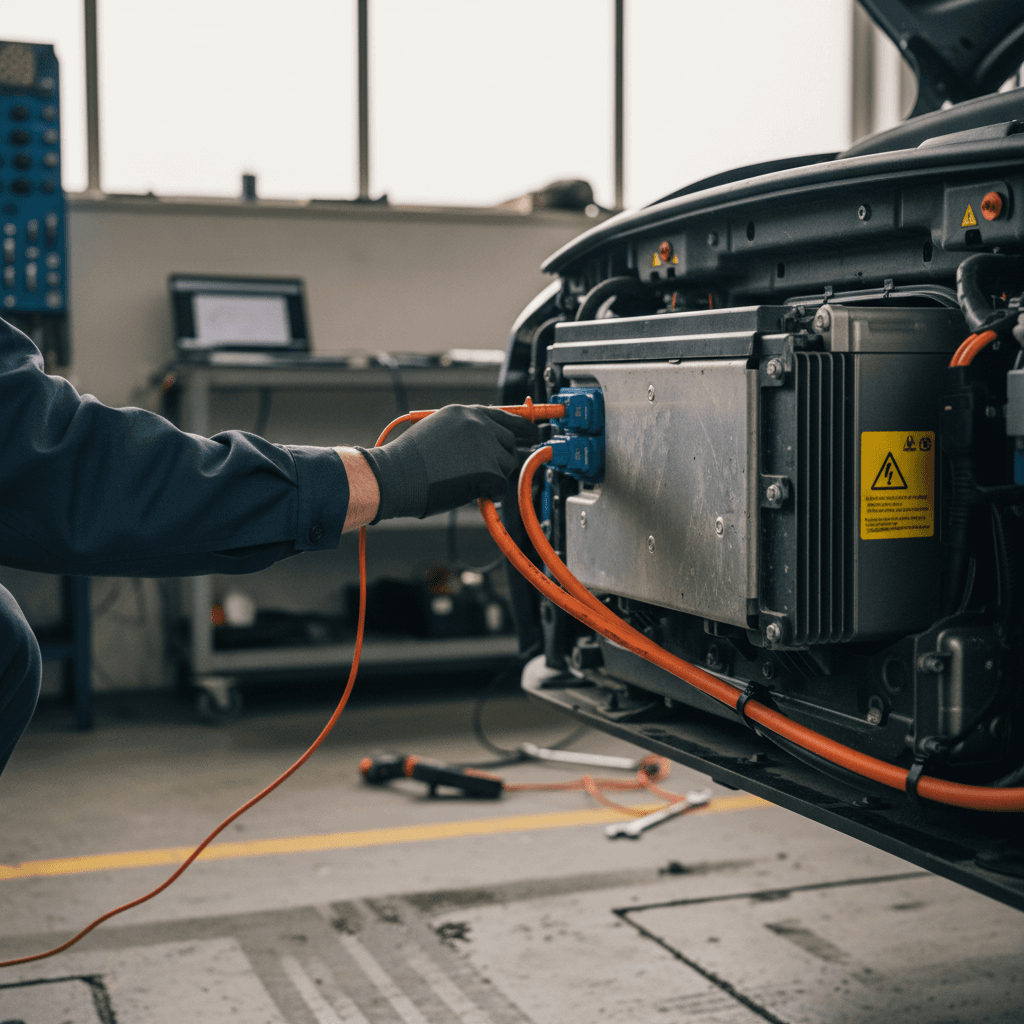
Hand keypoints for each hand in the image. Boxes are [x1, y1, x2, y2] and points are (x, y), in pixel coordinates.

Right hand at [359, 405, 537, 521]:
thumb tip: (489, 445)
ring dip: (493, 477)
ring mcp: (485, 447)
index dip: (520, 427)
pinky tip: (468, 492)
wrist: (396, 477)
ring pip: (506, 465)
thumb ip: (464, 432)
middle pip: (510, 442)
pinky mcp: (487, 471)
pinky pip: (501, 487)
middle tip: (491, 472)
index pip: (504, 415)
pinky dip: (489, 494)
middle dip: (503, 458)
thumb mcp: (438, 431)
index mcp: (464, 412)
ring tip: (464, 481)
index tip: (532, 433)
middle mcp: (478, 424)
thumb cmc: (409, 462)